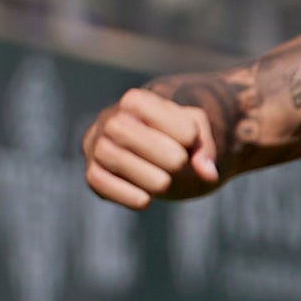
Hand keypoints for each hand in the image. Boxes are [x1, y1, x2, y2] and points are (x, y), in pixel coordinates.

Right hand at [82, 79, 226, 209]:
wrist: (162, 155)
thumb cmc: (179, 138)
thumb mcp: (198, 133)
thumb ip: (206, 147)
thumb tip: (208, 174)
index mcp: (134, 100)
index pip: (151, 110)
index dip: (182, 132)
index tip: (191, 142)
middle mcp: (109, 119)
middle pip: (122, 131)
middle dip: (162, 154)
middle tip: (179, 164)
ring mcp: (96, 146)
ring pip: (112, 157)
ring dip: (149, 178)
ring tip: (165, 182)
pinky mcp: (92, 174)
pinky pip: (99, 182)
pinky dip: (126, 195)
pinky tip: (146, 199)